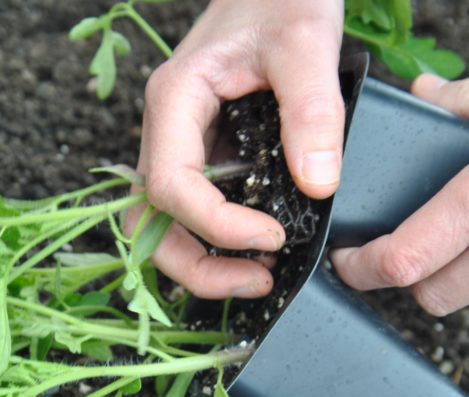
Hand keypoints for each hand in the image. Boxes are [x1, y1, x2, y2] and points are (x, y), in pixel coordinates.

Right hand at [137, 0, 344, 298]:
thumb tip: (319, 185)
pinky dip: (219, 243)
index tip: (274, 239)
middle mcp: (168, 129)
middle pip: (149, 220)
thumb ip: (312, 111)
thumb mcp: (306, 42)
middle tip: (260, 282)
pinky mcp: (206, 153)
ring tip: (261, 277)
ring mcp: (183, 144)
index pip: (170, 186)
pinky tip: (265, 247)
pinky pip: (195, 211)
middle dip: (195, 265)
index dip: (217, 226)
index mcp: (176, 101)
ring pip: (163, 225)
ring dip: (201, 263)